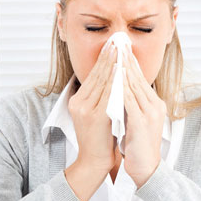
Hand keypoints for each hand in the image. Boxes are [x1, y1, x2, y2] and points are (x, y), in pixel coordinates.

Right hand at [65, 40, 117, 200]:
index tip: (113, 44)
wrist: (94, 161)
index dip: (104, 58)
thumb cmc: (100, 140)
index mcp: (77, 100)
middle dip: (108, 55)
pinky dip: (116, 80)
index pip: (93, 75)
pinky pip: (108, 93)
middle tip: (118, 39)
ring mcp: (85, 108)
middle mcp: (78, 102)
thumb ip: (100, 97)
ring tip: (121, 48)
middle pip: (96, 74)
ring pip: (102, 81)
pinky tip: (122, 69)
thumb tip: (111, 79)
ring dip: (113, 63)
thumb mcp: (95, 114)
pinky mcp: (94, 116)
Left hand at [122, 46, 166, 187]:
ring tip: (116, 54)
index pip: (140, 78)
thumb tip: (119, 90)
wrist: (146, 168)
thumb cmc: (138, 146)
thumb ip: (130, 105)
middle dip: (127, 59)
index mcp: (153, 104)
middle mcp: (155, 105)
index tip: (120, 48)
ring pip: (135, 86)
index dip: (130, 62)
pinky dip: (122, 88)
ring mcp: (150, 113)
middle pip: (138, 77)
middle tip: (118, 43)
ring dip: (125, 69)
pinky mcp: (142, 122)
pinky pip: (130, 101)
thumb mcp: (135, 120)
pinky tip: (115, 78)